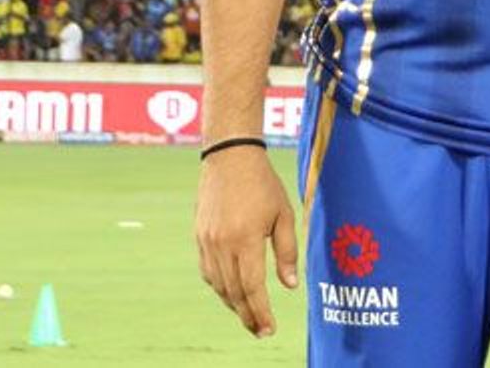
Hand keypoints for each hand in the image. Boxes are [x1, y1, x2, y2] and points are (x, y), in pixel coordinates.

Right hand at [194, 146, 298, 335]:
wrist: (229, 158)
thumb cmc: (263, 184)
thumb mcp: (284, 214)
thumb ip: (287, 251)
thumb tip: (289, 286)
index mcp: (245, 239)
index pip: (252, 287)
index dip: (261, 312)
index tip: (269, 329)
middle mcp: (222, 245)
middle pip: (234, 292)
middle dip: (248, 315)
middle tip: (261, 330)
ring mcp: (207, 242)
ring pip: (219, 285)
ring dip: (234, 304)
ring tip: (249, 316)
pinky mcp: (199, 238)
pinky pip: (208, 272)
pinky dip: (221, 287)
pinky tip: (232, 291)